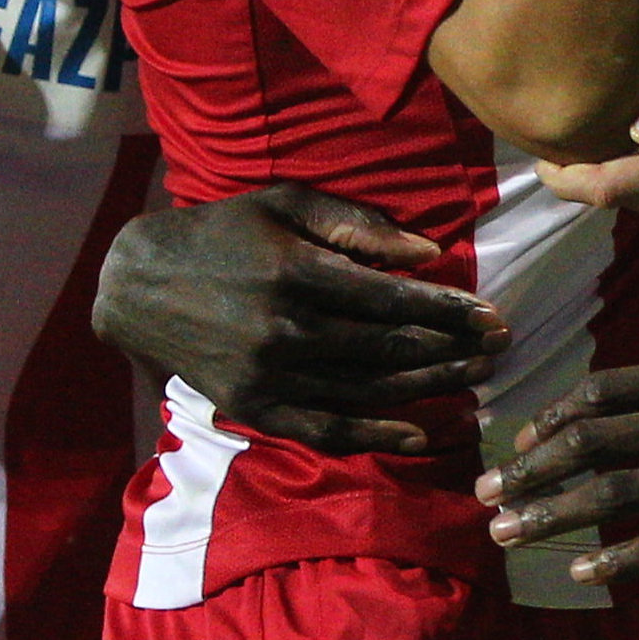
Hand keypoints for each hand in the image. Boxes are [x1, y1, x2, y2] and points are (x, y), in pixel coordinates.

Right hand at [89, 183, 510, 454]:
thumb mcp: (285, 204)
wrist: (137, 285)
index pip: (395, 300)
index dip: (449, 311)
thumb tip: (428, 250)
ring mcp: (269, 375)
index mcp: (298, 273)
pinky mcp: (252, 407)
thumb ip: (357, 225)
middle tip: (500, 349)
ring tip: (475, 381)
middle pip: (389, 349)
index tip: (492, 317)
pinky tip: (417, 434)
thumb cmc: (223, 232)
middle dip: (452, 349)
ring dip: (428, 388)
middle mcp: (286, 330)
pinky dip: (374, 435)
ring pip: (367, 390)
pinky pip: (325, 428)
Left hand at [477, 346, 638, 585]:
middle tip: (486, 493)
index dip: (552, 418)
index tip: (520, 441)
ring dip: (548, 516)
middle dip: (526, 470)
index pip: (603, 392)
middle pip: (590, 443)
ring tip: (506, 535)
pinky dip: (614, 562)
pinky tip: (581, 574)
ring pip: (609, 496)